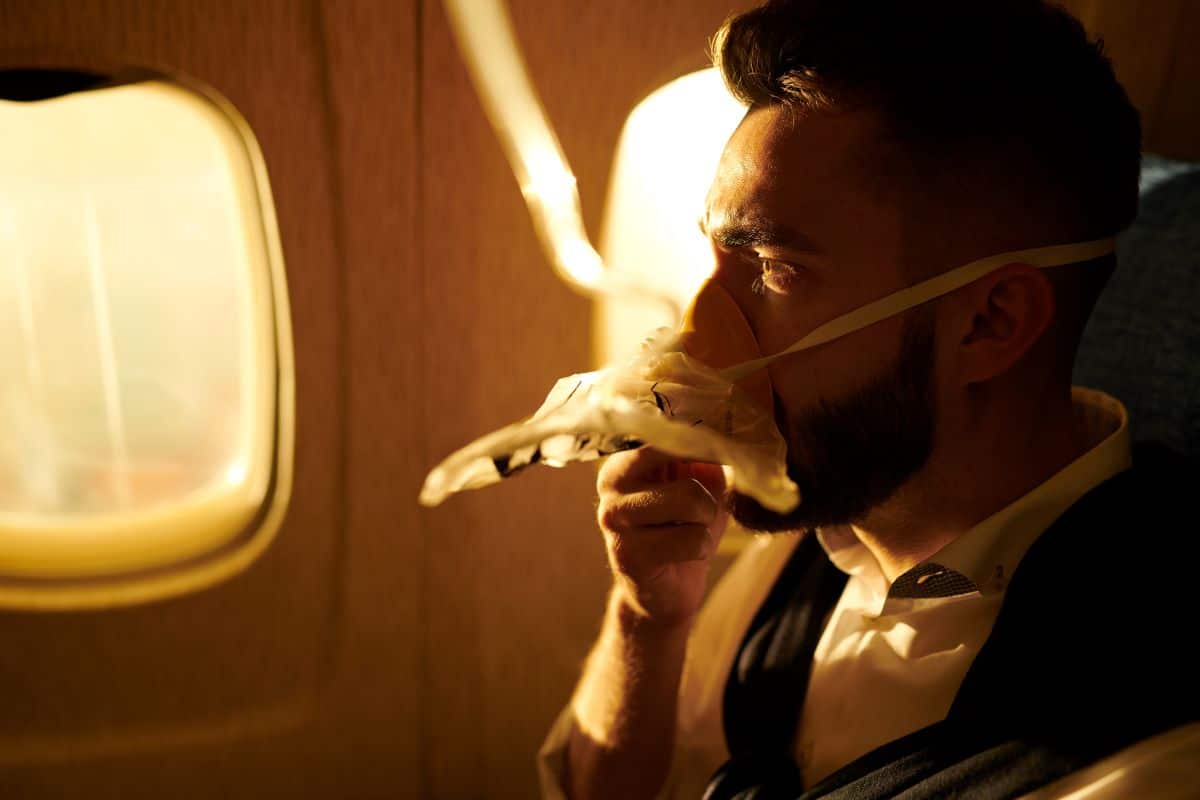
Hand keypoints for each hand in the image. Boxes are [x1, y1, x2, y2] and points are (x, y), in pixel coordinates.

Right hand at [596, 448, 728, 626]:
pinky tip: (683, 555)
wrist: (666, 590)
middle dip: (706, 481)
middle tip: (702, 508)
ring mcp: (614, 516)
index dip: (702, 437)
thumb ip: (709, 456)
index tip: (721, 451)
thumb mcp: (702, 483)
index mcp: (627, 456)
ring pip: (692, 500)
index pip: (667, 428)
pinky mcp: (628, 553)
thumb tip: (731, 436)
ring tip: (690, 532)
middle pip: (681, 458)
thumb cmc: (685, 527)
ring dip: (706, 521)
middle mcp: (612, 480)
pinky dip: (703, 548)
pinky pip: (693, 539)